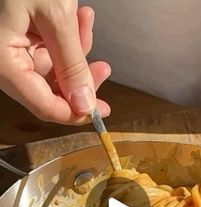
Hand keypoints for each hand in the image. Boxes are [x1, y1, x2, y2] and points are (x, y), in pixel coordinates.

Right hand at [0, 0, 110, 124]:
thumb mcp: (53, 15)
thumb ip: (71, 64)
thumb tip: (85, 104)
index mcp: (4, 63)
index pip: (43, 106)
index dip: (74, 113)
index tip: (101, 111)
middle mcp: (6, 62)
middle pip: (50, 90)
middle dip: (80, 77)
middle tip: (105, 68)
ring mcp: (13, 49)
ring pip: (53, 69)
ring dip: (77, 51)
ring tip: (85, 20)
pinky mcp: (20, 36)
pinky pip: (48, 49)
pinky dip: (67, 37)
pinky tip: (78, 16)